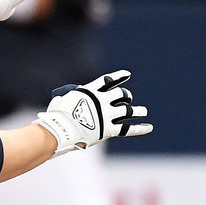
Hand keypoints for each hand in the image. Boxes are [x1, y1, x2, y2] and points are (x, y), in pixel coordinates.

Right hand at [34, 69, 151, 154]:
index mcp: (90, 91)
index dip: (119, 77)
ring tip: (143, 111)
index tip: (128, 74)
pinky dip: (140, 128)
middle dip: (126, 95)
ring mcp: (107, 115)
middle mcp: (102, 101)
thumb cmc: (56, 116)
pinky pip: (128, 129)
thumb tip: (68, 96)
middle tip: (128, 98)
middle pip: (121, 95)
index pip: (108, 80)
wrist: (61, 129)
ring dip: (138, 110)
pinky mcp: (108, 130)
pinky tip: (149, 127)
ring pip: (128, 110)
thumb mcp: (60, 99)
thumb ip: (68, 95)